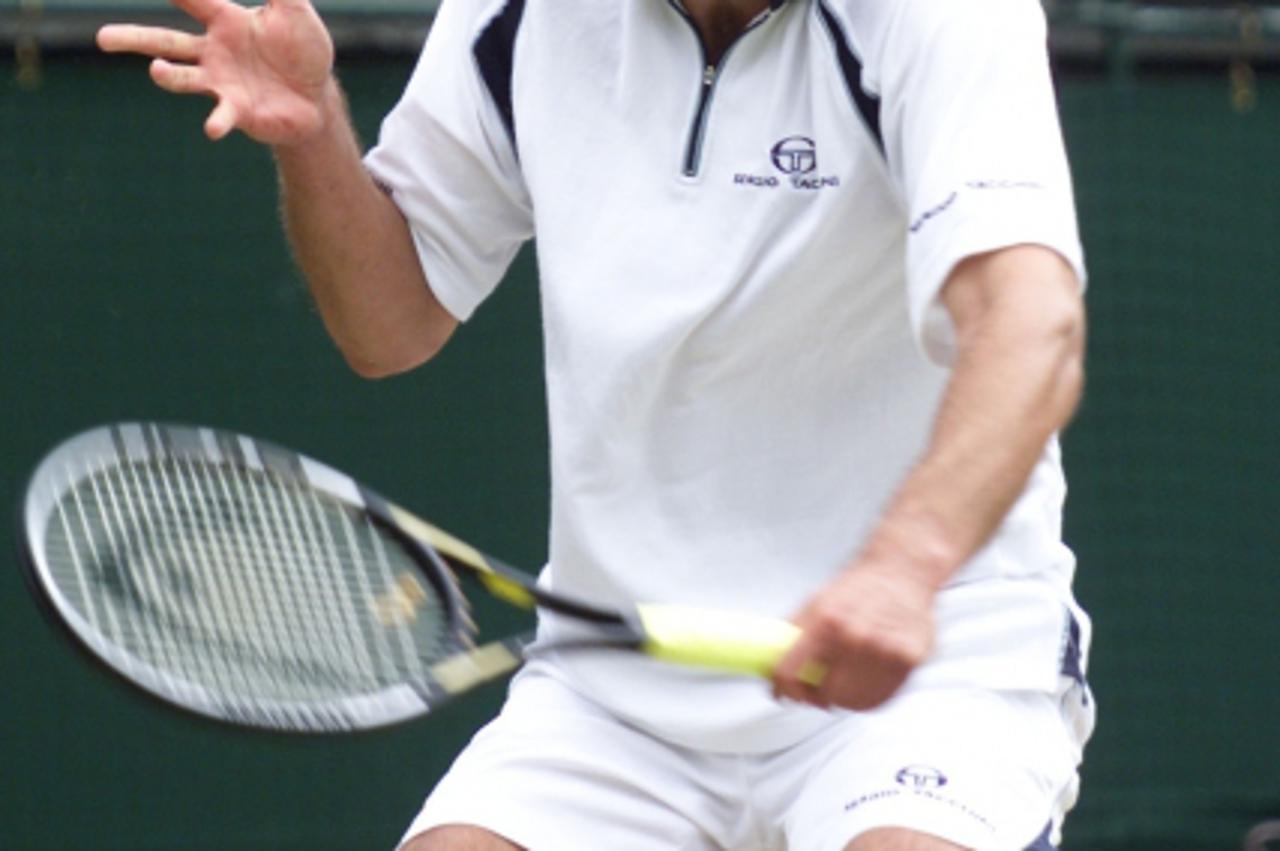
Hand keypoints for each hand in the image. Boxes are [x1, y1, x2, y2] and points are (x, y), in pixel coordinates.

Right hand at [97, 0, 334, 143]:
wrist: (317, 97)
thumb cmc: (302, 50)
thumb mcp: (294, 10)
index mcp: (224, 21)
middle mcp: (213, 52)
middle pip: (165, 41)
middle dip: (134, 38)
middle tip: (100, 38)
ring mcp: (220, 83)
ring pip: (182, 78)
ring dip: (168, 76)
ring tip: (156, 71)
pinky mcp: (237, 111)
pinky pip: (222, 116)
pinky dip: (217, 121)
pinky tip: (212, 129)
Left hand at [772, 561, 935, 710]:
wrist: (901, 571)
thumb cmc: (859, 587)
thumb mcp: (816, 602)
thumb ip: (792, 633)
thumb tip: (766, 660)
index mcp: (826, 620)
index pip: (790, 670)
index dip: (783, 688)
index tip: (783, 693)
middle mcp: (855, 636)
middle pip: (826, 695)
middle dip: (817, 696)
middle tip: (817, 690)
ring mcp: (884, 650)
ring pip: (855, 703)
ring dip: (845, 700)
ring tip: (845, 685)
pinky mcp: (909, 660)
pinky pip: (882, 697)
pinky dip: (871, 697)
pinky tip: (866, 682)